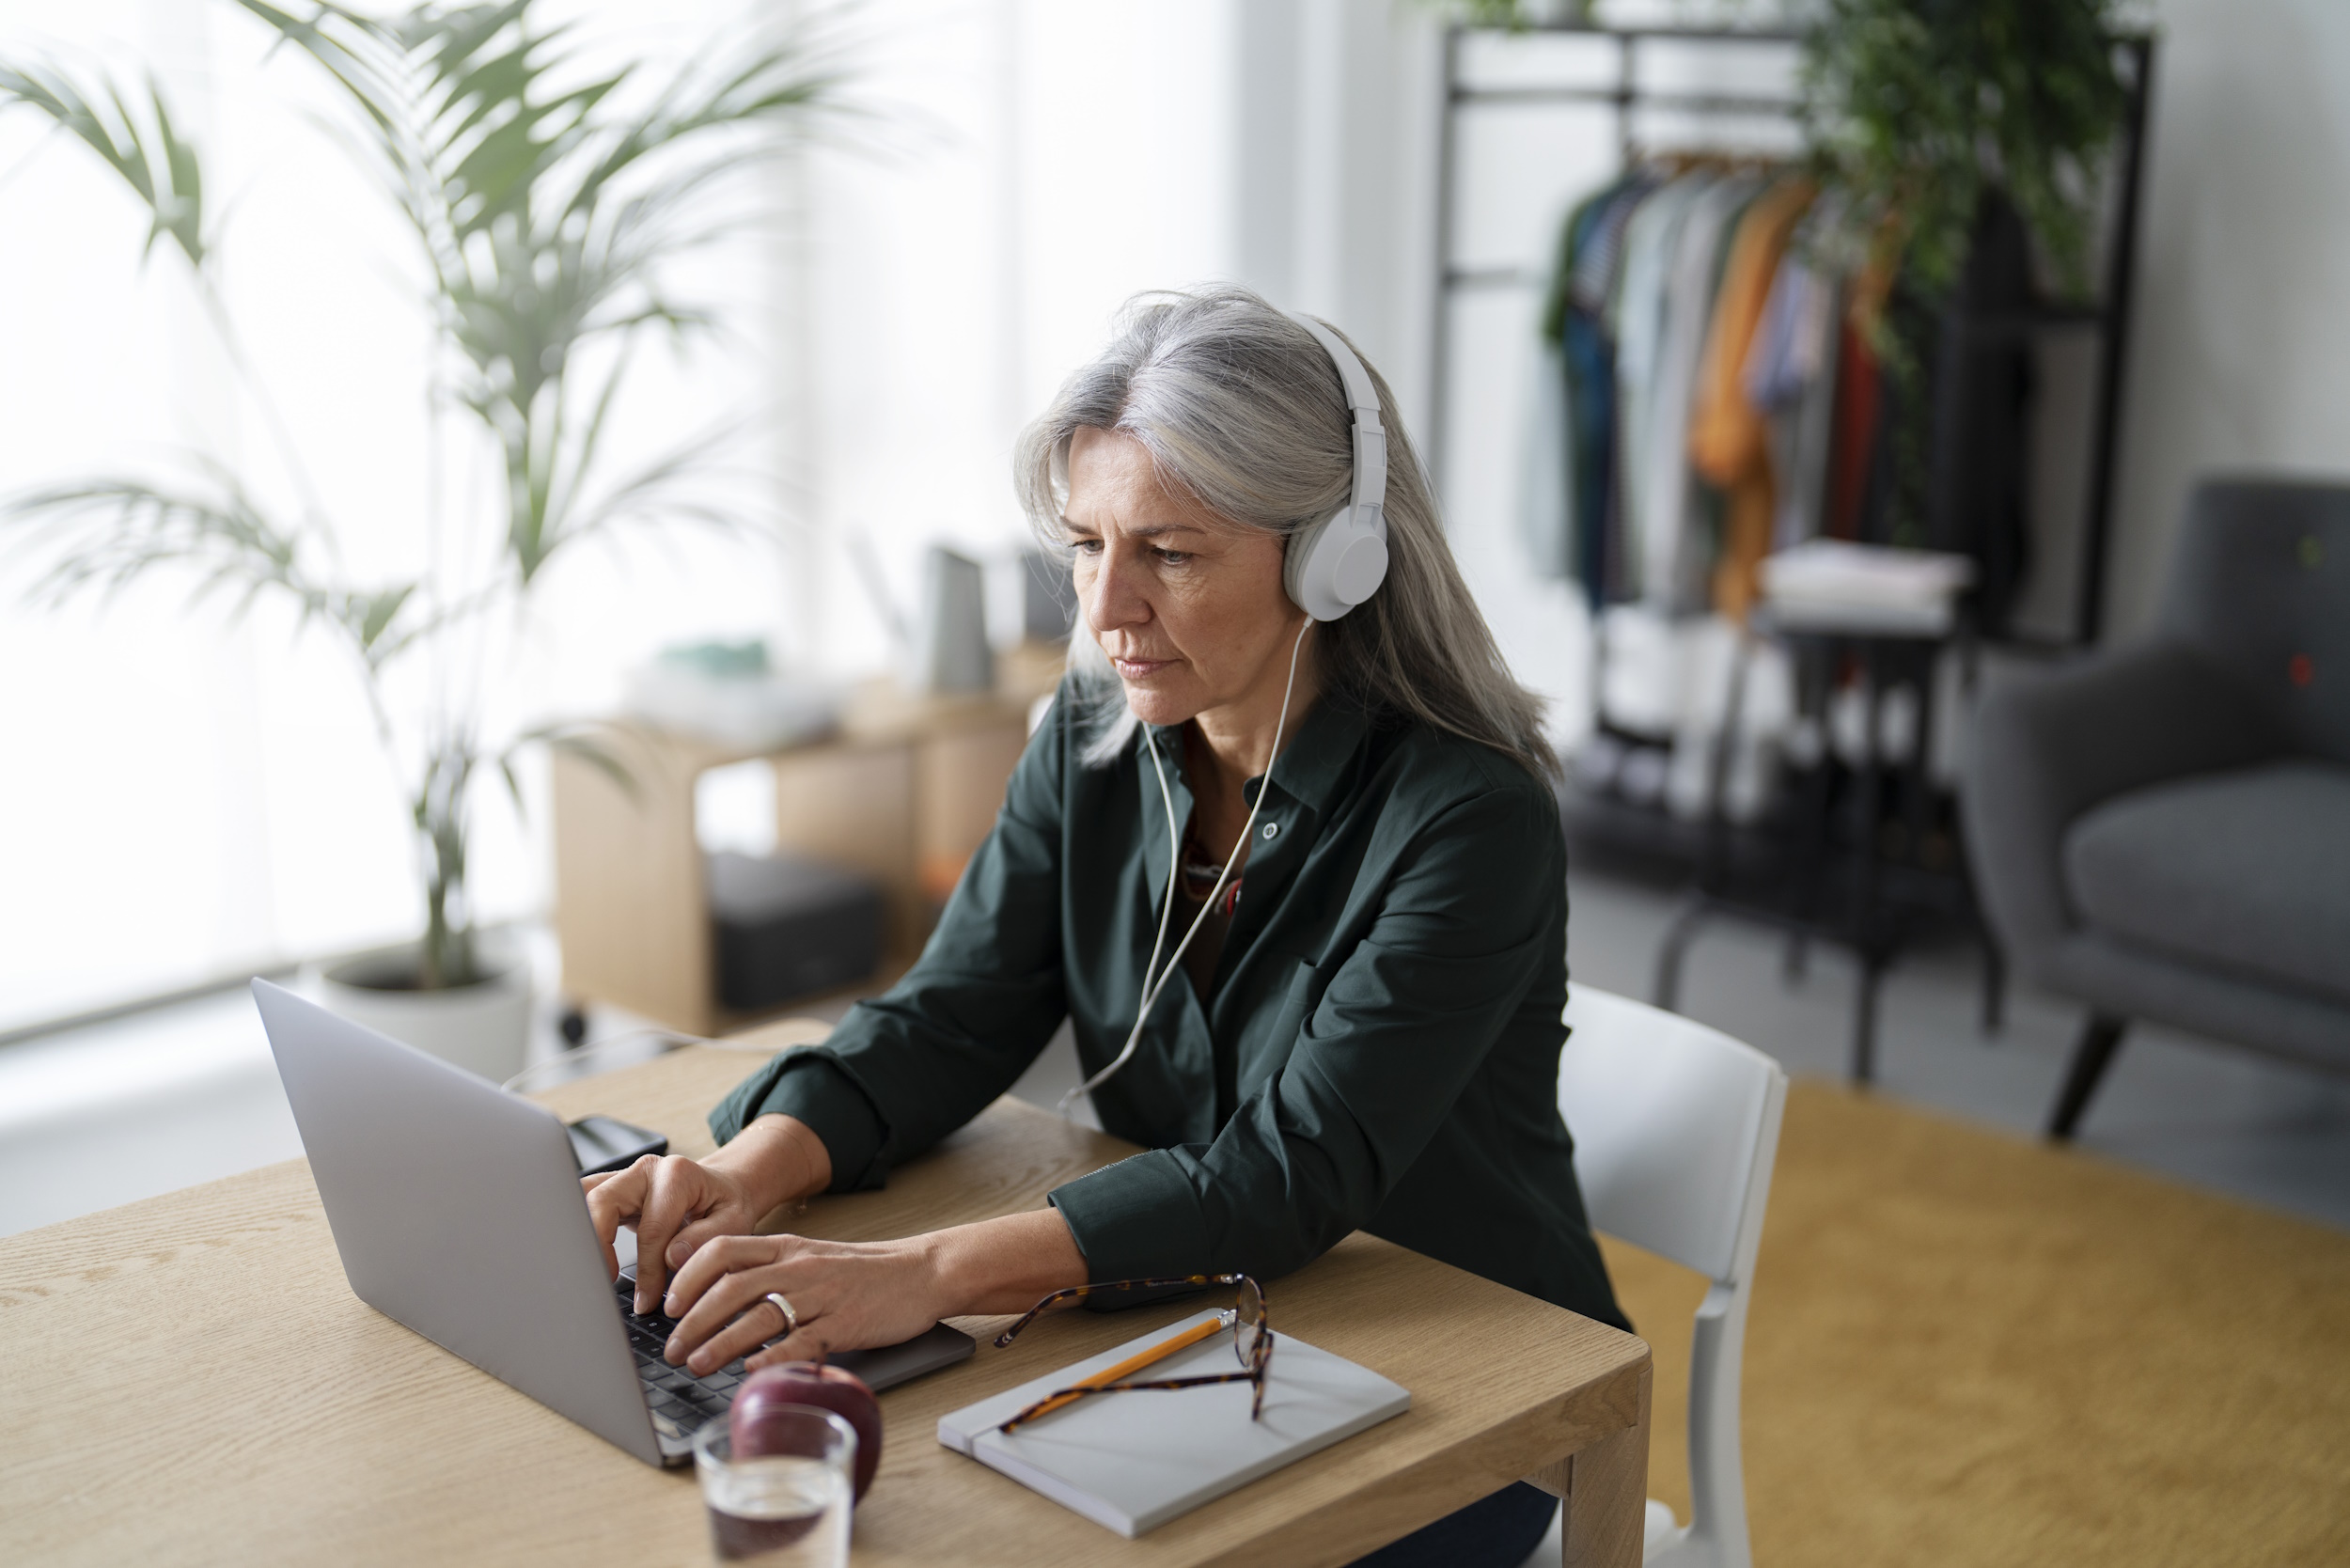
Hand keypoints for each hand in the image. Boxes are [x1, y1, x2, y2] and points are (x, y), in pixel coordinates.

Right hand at [583, 1155, 767, 1313]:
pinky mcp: (612, 1188)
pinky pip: (583, 1202)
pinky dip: (577, 1227)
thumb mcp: (734, 1222)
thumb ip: (707, 1238)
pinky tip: (580, 1257)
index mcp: (677, 1175)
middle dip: (598, 1247)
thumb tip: (672, 1257)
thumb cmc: (726, 1206)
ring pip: (584, 1197)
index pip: (651, 1229)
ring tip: (586, 1272)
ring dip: (580, 1234)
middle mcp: (645, 1170)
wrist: (722, 1188)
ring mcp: (624, 1177)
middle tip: (603, 1284)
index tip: (647, 1301)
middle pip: (603, 1202)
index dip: (647, 1270)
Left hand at [659, 1233, 949, 1375]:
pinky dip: (773, 1358)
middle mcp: (799, 1267)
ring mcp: (822, 1296)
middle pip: (732, 1287)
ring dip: (721, 1342)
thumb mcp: (809, 1257)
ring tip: (697, 1364)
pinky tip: (751, 1372)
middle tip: (672, 1347)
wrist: (921, 1272)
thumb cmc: (861, 1272)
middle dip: (693, 1320)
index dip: (688, 1275)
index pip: (723, 1250)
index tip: (667, 1302)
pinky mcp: (844, 1324)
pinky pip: (802, 1342)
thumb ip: (766, 1269)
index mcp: (786, 1247)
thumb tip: (711, 1295)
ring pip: (760, 1315)